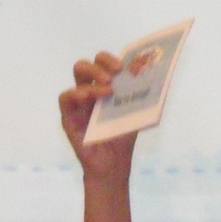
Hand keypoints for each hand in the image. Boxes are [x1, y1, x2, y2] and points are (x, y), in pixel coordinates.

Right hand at [58, 52, 137, 180]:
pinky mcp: (69, 116)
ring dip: (93, 74)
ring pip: (77, 74)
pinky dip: (77, 94)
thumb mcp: (135, 112)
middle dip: (102, 63)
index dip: (112, 59)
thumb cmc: (123, 135)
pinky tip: (90, 97)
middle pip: (89, 64)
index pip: (104, 63)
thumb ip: (140, 94)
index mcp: (106, 86)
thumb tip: (154, 74)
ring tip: (108, 88)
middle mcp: (90, 90)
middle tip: (116, 73)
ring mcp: (79, 101)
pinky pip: (66, 98)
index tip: (125, 65)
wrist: (114, 162)